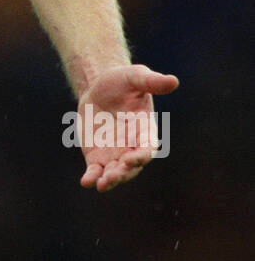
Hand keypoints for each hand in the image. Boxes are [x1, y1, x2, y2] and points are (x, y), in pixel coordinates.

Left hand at [78, 64, 178, 191]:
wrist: (98, 87)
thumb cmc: (122, 81)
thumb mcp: (135, 77)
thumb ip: (152, 82)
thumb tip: (173, 81)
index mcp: (145, 130)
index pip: (147, 148)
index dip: (141, 156)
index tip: (131, 159)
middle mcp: (132, 146)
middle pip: (131, 167)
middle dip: (123, 173)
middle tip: (112, 176)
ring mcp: (115, 154)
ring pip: (115, 173)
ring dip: (109, 180)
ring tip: (102, 184)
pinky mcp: (97, 157)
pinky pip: (96, 171)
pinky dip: (92, 178)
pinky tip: (86, 182)